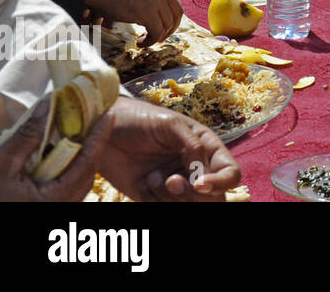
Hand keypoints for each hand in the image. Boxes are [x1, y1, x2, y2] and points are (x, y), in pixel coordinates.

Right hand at [0, 98, 112, 200]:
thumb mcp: (1, 165)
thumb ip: (26, 137)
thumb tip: (46, 106)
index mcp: (58, 199)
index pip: (89, 162)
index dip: (100, 136)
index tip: (109, 115)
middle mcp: (65, 206)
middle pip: (89, 171)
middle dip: (93, 144)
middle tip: (95, 119)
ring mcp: (60, 208)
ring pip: (80, 179)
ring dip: (80, 155)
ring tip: (78, 132)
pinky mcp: (52, 207)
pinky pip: (69, 185)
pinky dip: (69, 167)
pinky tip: (58, 153)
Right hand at [83, 0, 181, 43]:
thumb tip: (137, 8)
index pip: (172, 1)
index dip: (168, 16)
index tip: (161, 26)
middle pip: (177, 12)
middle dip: (171, 27)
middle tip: (161, 37)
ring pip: (168, 24)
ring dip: (159, 36)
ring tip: (145, 41)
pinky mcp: (147, 12)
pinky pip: (157, 31)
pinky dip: (152, 41)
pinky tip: (140, 43)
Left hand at [96, 97, 239, 200]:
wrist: (100, 130)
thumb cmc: (139, 119)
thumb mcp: (171, 125)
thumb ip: (193, 146)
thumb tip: (204, 174)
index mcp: (206, 148)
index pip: (229, 172)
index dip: (221, 182)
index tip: (200, 185)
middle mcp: (194, 168)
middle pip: (213, 196)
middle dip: (193, 194)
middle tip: (171, 182)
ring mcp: (174, 183)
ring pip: (188, 205)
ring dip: (171, 197)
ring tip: (152, 177)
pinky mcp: (153, 196)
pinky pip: (162, 209)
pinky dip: (154, 201)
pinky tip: (143, 182)